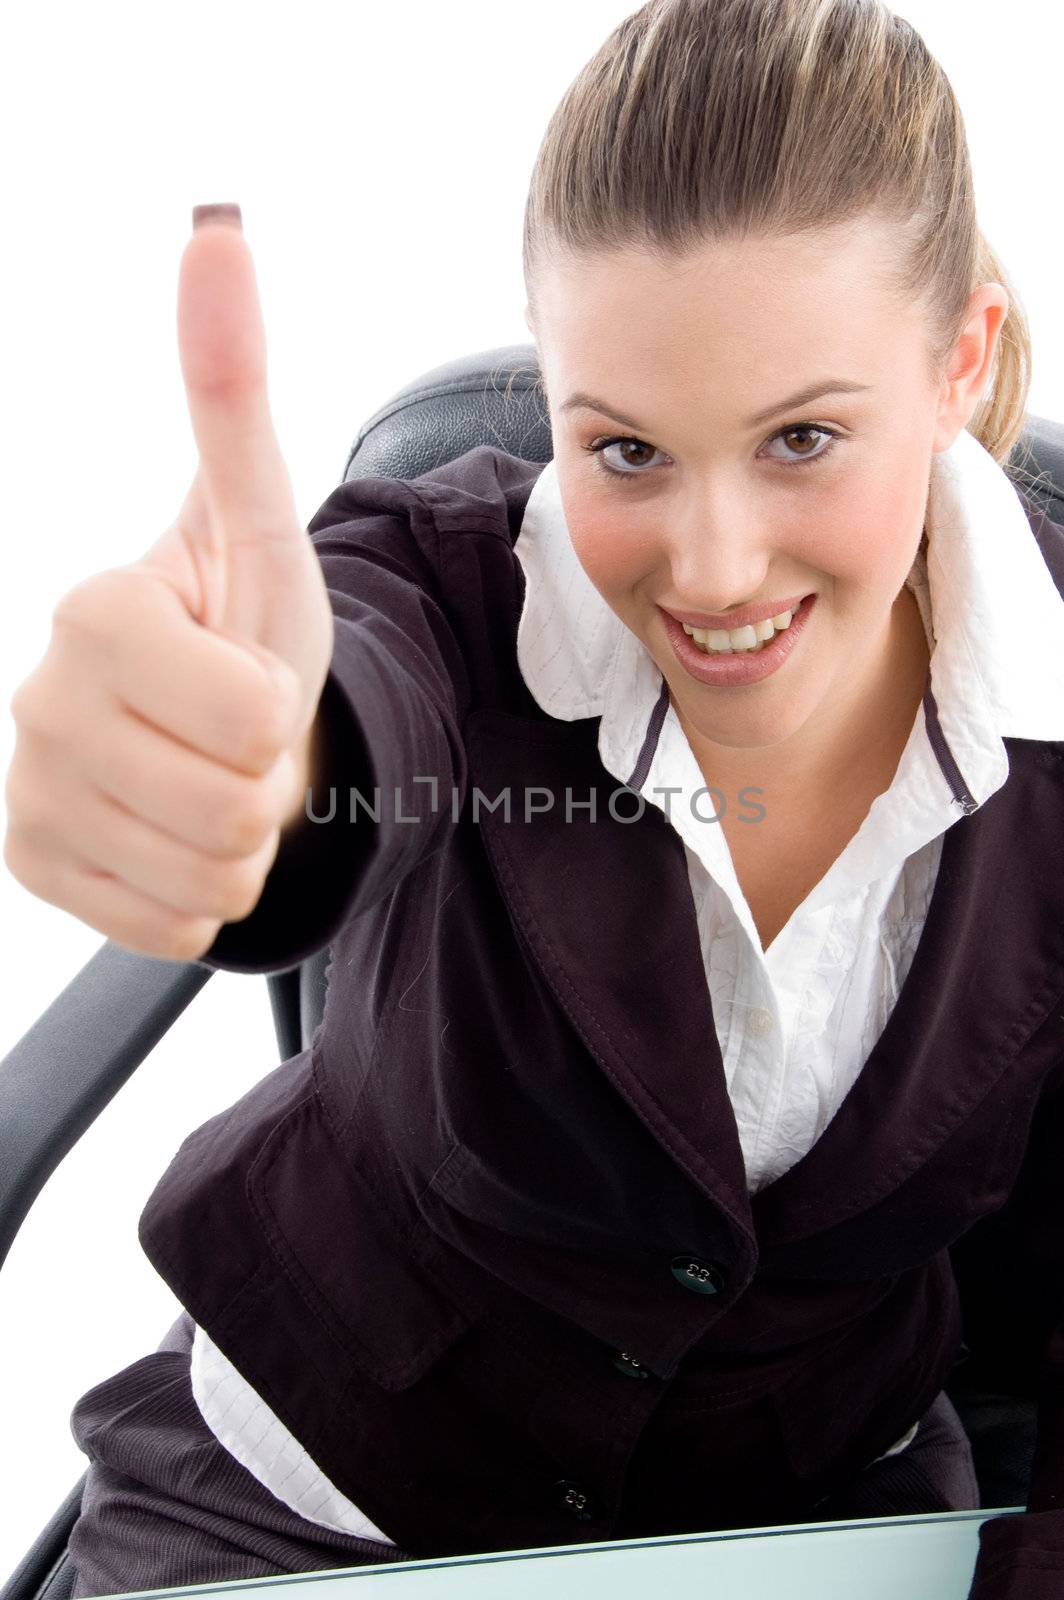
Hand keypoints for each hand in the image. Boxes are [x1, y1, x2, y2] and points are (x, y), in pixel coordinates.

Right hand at [3, 205, 334, 960]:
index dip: (277, 706)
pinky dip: (205, 892)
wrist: (216, 731)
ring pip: (208, 876)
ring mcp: (25, 797)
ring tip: (211, 779)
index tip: (241, 672)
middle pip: (231, 805)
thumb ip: (231, 393)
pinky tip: (177, 833)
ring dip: (242, 839)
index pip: (246, 715)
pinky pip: (176, 925)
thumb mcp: (257, 522)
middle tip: (234, 737)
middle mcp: (31, 707)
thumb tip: (217, 230)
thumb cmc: (247, 628)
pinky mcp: (35, 870)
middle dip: (265, 778)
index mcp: (85, 615)